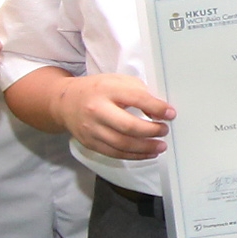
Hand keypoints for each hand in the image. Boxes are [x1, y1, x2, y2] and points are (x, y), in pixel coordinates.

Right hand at [55, 70, 173, 161]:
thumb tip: (159, 111)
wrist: (65, 102)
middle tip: (164, 131)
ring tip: (161, 146)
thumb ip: (138, 92)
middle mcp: (97, 110)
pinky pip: (115, 153)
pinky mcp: (90, 143)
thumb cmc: (98, 90)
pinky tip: (148, 153)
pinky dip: (134, 156)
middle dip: (151, 131)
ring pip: (122, 144)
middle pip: (128, 126)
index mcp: (106, 90)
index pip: (136, 98)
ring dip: (146, 147)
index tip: (170, 114)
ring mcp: (92, 129)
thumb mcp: (117, 82)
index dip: (156, 108)